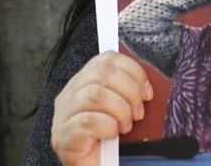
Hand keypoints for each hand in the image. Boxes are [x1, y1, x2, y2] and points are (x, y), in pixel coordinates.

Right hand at [51, 51, 153, 165]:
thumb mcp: (121, 114)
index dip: (132, 71)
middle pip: (101, 73)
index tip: (147, 92)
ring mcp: (62, 117)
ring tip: (125, 127)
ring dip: (120, 110)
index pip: (105, 60)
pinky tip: (111, 136)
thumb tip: (148, 88)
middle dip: (129, 92)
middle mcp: (68, 97)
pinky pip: (88, 122)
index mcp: (82, 86)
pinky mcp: (63, 138)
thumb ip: (127, 96)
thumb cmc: (112, 150)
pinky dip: (108, 127)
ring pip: (94, 94)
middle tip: (137, 114)